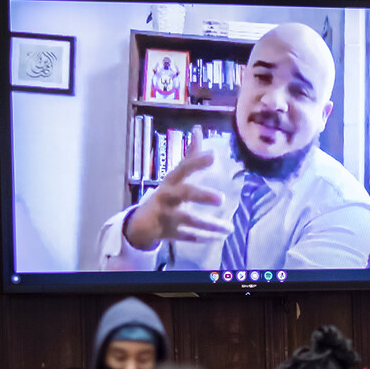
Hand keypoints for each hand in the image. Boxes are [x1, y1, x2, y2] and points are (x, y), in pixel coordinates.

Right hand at [122, 127, 228, 249]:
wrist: (141, 224)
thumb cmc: (166, 195)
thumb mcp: (175, 176)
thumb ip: (190, 156)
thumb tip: (198, 130)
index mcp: (171, 181)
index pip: (183, 168)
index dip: (196, 162)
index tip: (213, 155)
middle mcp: (168, 197)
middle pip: (184, 194)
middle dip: (202, 196)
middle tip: (222, 199)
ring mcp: (167, 216)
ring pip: (189, 220)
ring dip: (209, 224)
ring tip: (228, 228)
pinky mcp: (169, 233)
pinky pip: (188, 237)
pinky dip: (203, 238)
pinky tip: (219, 238)